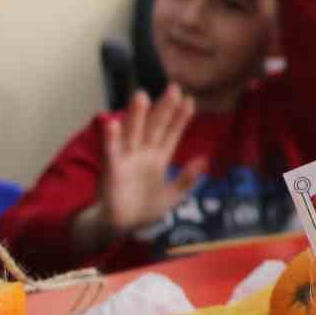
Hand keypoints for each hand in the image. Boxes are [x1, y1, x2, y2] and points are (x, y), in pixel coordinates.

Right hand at [99, 85, 206, 236]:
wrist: (122, 226)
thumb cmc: (145, 208)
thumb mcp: (173, 195)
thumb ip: (187, 178)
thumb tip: (204, 159)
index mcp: (158, 158)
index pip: (172, 133)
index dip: (180, 118)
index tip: (190, 100)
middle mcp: (143, 153)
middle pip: (155, 127)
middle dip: (164, 109)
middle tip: (173, 88)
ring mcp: (127, 159)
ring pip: (133, 133)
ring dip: (136, 115)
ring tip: (141, 95)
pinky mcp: (112, 170)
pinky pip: (111, 152)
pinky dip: (111, 138)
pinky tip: (112, 122)